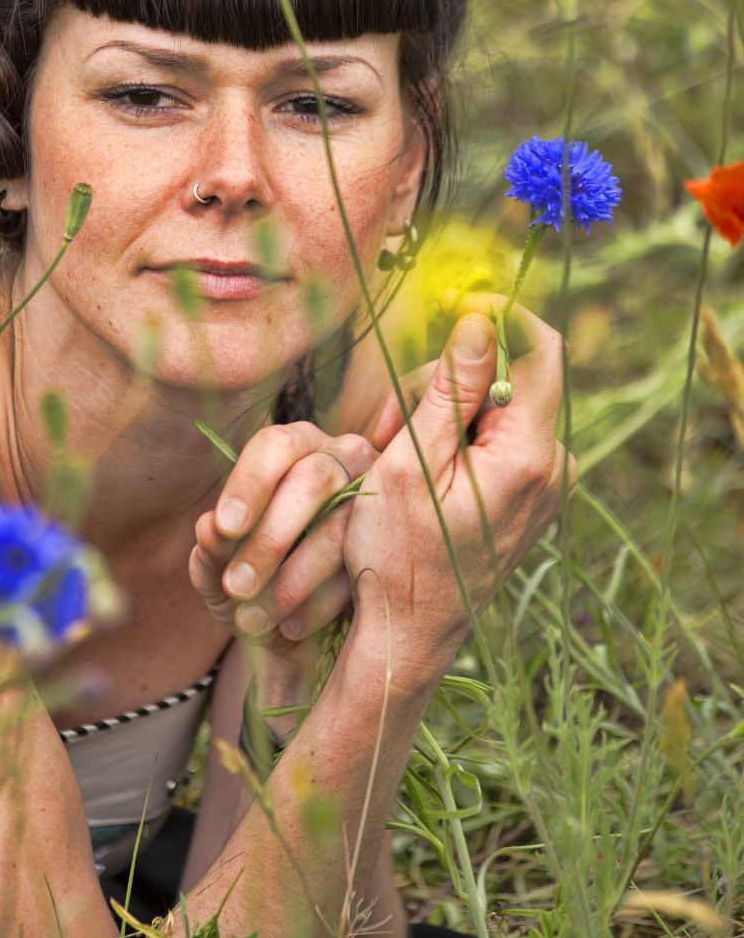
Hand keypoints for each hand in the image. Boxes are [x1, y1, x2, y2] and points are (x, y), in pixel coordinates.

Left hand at [189, 425, 376, 681]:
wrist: (291, 632)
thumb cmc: (251, 584)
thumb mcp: (219, 574)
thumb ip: (210, 553)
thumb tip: (210, 529)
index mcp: (293, 449)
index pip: (275, 446)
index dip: (249, 484)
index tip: (224, 527)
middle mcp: (341, 460)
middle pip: (312, 481)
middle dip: (270, 538)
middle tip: (236, 586)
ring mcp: (375, 502)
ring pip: (340, 529)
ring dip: (292, 581)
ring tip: (253, 620)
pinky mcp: (393, 548)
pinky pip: (361, 571)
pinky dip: (320, 604)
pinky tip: (290, 628)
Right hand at [345, 297, 571, 682]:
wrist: (408, 634)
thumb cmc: (399, 555)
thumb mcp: (410, 463)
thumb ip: (451, 389)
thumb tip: (480, 321)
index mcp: (529, 456)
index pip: (541, 349)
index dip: (498, 314)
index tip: (450, 303)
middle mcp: (553, 467)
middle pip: (504, 377)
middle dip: (442, 382)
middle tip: (384, 423)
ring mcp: (544, 484)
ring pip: (493, 406)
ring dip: (438, 413)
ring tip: (389, 454)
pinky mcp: (529, 495)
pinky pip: (495, 438)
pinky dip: (452, 439)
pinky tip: (414, 469)